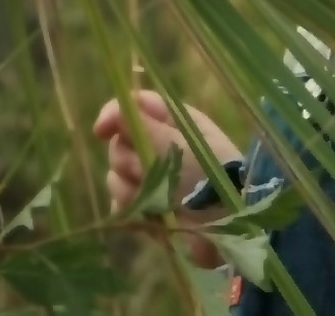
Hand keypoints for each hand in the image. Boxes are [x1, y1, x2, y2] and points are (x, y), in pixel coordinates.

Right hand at [93, 91, 239, 268]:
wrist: (233, 229)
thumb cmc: (214, 179)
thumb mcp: (181, 147)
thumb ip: (145, 127)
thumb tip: (114, 110)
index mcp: (174, 122)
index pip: (134, 106)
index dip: (114, 114)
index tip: (101, 130)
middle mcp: (161, 147)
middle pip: (120, 142)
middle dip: (127, 159)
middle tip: (146, 171)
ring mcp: (154, 179)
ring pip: (116, 174)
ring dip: (129, 187)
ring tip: (155, 199)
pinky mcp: (149, 208)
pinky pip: (122, 202)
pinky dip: (130, 208)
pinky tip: (148, 214)